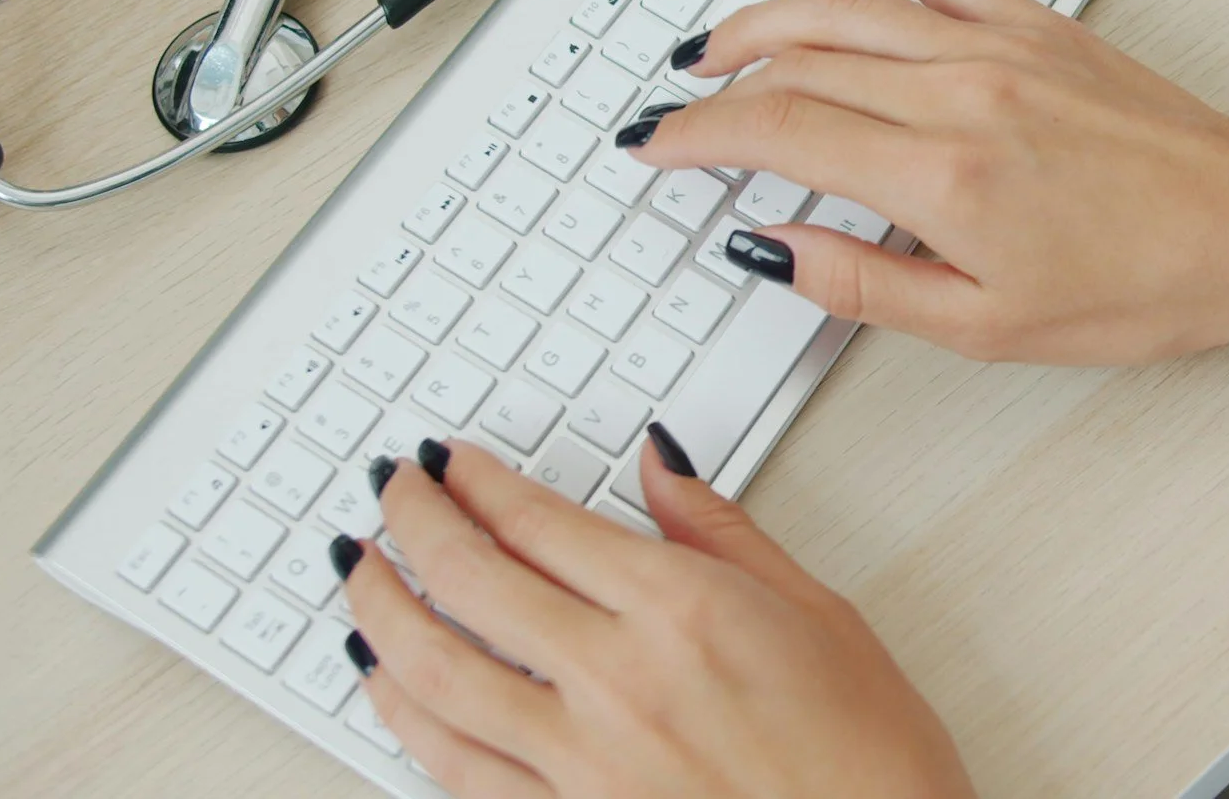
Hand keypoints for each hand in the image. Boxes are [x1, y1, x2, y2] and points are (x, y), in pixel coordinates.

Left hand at [341, 436, 974, 798]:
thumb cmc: (869, 757)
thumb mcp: (816, 610)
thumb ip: (719, 531)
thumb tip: (656, 467)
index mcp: (682, 610)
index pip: (539, 521)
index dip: (478, 481)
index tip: (454, 462)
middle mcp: (617, 680)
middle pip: (470, 580)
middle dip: (412, 521)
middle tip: (393, 490)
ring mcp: (582, 762)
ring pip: (436, 673)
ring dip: (379, 611)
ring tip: (359, 572)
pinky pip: (453, 767)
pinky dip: (402, 717)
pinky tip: (383, 684)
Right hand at [627, 0, 1228, 362]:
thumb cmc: (1145, 282)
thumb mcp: (986, 326)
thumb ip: (862, 284)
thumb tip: (771, 250)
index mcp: (943, 174)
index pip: (779, 129)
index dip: (698, 137)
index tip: (658, 148)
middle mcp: (962, 90)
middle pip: (796, 59)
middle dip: (714, 80)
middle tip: (673, 108)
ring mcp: (998, 42)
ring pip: (845, 0)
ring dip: (763, 16)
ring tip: (717, 44)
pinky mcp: (1033, 20)